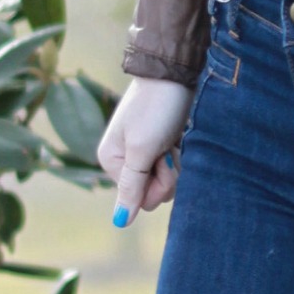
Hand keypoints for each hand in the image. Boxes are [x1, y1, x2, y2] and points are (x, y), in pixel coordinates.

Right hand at [98, 77, 193, 224]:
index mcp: (111, 161)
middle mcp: (125, 159)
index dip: (156, 184)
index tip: (159, 157)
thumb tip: (120, 223)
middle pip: (154, 192)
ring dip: (177, 162)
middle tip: (168, 146)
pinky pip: (175, 165)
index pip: (139, 199)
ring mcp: (145, 151)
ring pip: (167, 180)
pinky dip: (182, 153)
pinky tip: (179, 135)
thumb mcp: (141, 150)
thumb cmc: (155, 108)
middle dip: (168, 174)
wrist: (174, 71)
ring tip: (174, 136)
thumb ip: (131, 187)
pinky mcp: (162, 143)